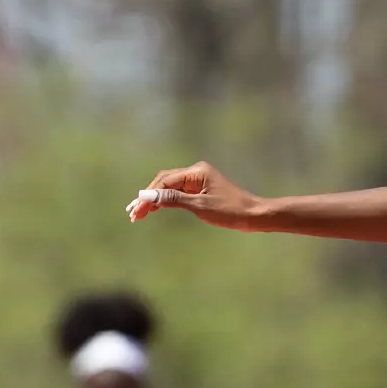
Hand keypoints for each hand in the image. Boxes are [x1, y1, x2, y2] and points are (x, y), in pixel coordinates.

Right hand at [127, 161, 259, 230]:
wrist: (253, 215)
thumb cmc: (230, 211)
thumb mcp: (199, 206)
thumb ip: (172, 200)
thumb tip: (146, 196)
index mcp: (196, 172)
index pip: (164, 182)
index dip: (148, 197)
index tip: (136, 210)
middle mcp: (196, 172)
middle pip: (164, 182)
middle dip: (147, 197)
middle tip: (133, 214)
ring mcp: (198, 180)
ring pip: (169, 188)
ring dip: (154, 200)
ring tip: (139, 214)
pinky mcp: (201, 189)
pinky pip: (178, 193)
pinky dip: (166, 202)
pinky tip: (155, 210)